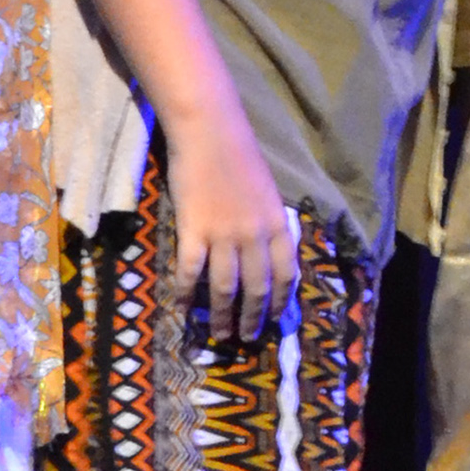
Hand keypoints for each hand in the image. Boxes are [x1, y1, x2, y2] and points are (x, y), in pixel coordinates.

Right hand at [166, 108, 296, 340]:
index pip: (286, 274)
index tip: (274, 320)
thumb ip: (269, 224)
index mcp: (277, 224)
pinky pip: (190, 272)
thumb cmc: (239, 157)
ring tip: (219, 334)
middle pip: (256, 288)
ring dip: (222, 316)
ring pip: (224, 288)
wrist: (210, 132)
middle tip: (246, 338)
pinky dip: (186, 294)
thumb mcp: (267, 193)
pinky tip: (183, 309)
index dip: (280, 301)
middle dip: (252, 318)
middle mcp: (255, 235)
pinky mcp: (193, 230)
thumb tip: (270, 255)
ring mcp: (223, 234)